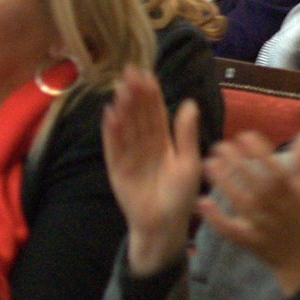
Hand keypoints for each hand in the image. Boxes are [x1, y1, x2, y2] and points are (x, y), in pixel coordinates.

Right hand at [104, 67, 204, 275]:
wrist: (164, 227)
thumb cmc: (180, 197)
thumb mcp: (189, 162)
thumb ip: (186, 134)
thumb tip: (190, 103)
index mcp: (163, 142)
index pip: (156, 113)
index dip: (151, 94)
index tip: (147, 74)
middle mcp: (145, 145)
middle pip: (138, 116)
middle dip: (134, 94)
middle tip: (130, 72)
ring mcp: (129, 156)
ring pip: (126, 127)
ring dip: (123, 108)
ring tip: (120, 88)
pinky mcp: (117, 170)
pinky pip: (113, 148)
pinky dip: (111, 132)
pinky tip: (109, 114)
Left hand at [201, 131, 299, 294]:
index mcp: (292, 194)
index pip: (274, 168)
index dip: (259, 151)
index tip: (245, 135)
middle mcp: (276, 208)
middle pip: (255, 183)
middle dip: (237, 162)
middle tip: (221, 145)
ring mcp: (261, 226)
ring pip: (241, 202)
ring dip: (224, 183)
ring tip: (209, 163)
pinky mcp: (249, 241)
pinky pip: (230, 230)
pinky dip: (216, 218)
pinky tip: (202, 202)